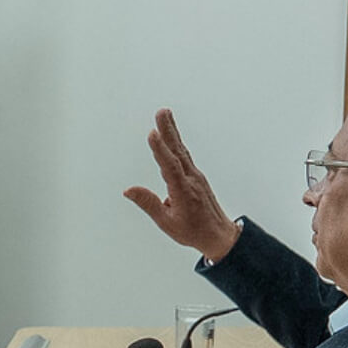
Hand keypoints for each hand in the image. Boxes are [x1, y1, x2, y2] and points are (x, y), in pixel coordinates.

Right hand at [123, 108, 240, 262]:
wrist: (218, 234)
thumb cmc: (192, 231)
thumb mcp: (167, 222)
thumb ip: (149, 203)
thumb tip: (128, 190)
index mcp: (183, 191)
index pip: (170, 167)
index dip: (160, 150)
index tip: (152, 133)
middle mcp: (191, 179)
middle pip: (177, 151)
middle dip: (168, 131)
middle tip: (161, 112)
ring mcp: (195, 176)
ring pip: (181, 151)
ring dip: (172, 132)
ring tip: (164, 114)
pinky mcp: (195, 176)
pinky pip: (184, 156)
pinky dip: (176, 143)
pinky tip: (171, 134)